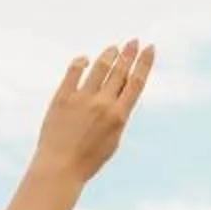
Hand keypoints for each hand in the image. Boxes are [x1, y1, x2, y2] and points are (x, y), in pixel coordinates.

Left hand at [33, 40, 154, 184]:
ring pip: (100, 67)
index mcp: (119, 116)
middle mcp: (103, 103)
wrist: (60, 168)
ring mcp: (82, 98)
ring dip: (109, 54)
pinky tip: (85, 59)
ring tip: (114, 48)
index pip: (136, 82)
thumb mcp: (112, 140)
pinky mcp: (63, 97)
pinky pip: (74, 71)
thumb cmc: (87, 160)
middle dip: (129, 53)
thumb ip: (117, 116)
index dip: (144, 63)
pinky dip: (81, 62)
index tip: (149, 48)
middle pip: (120, 70)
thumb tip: (118, 93)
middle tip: (133, 41)